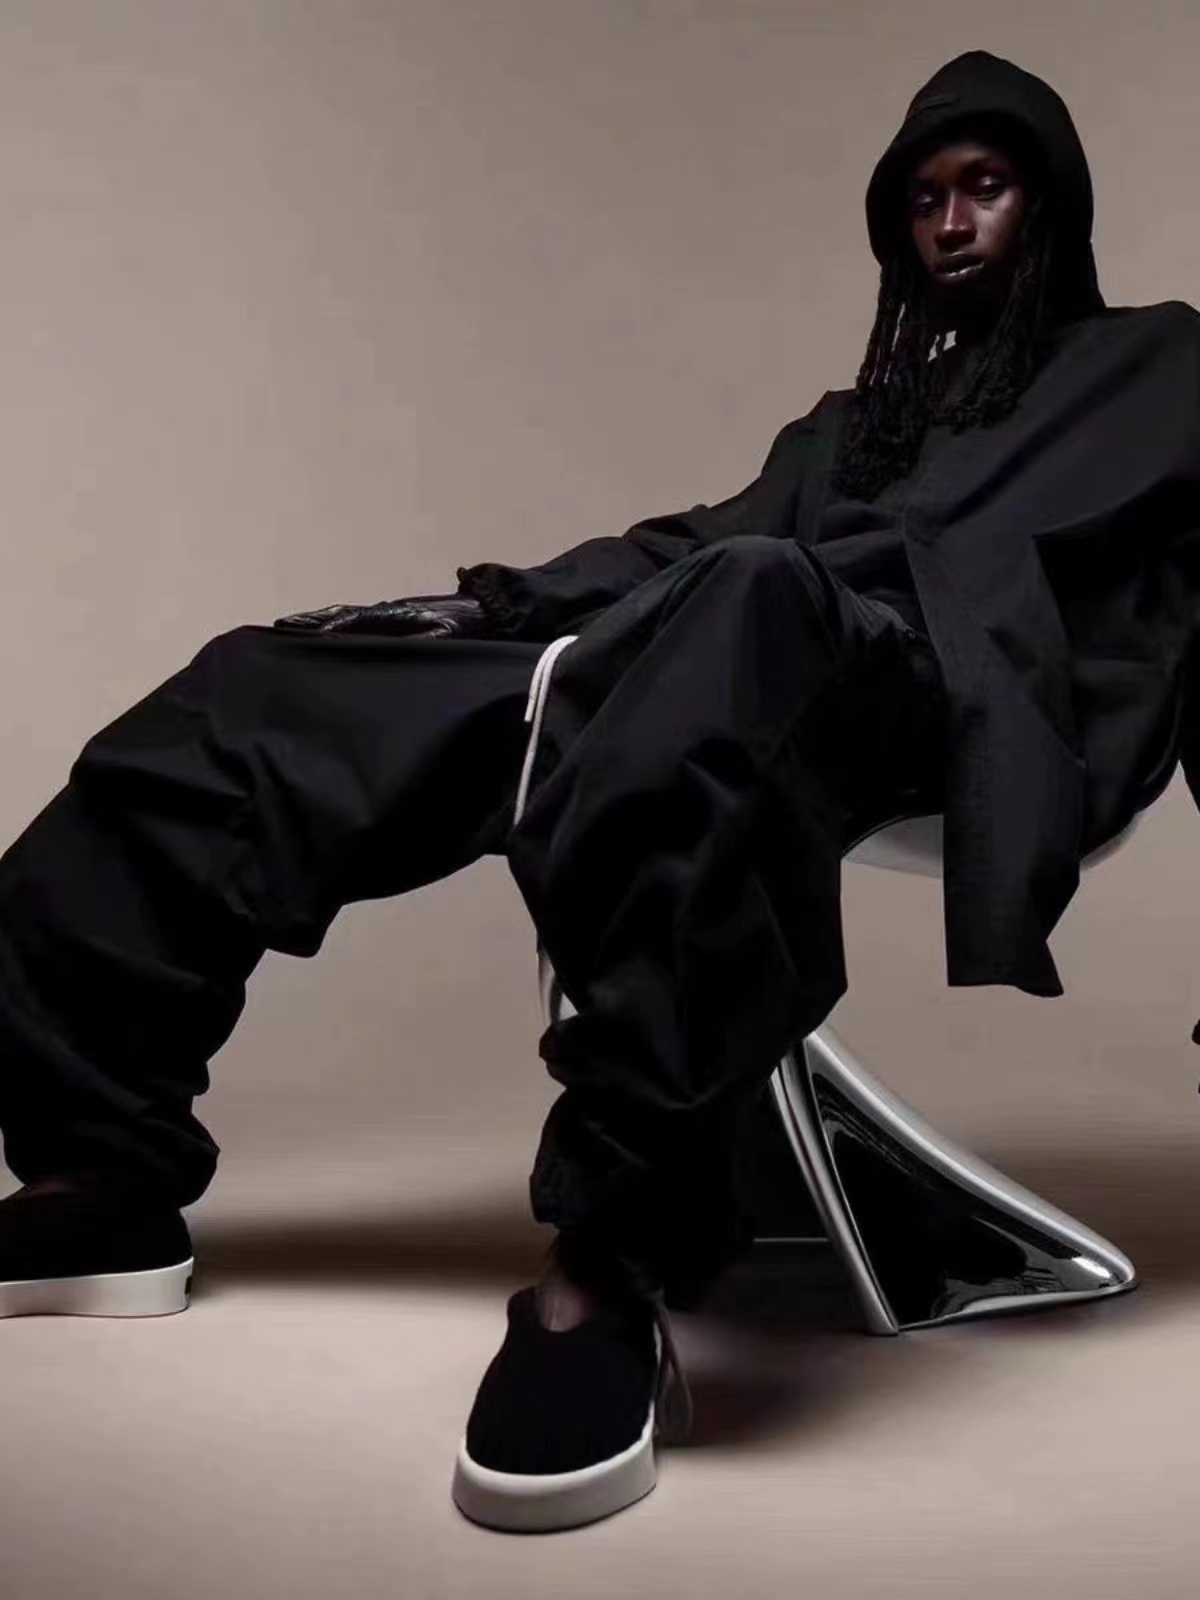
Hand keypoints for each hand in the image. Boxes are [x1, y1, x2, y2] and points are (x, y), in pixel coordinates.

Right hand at [273, 594, 487, 639]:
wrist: (496, 609)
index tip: (296, 635)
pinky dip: (340, 629)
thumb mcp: (449, 635)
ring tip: (291, 630)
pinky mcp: (401, 622)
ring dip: (321, 624)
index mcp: (395, 614)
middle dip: (311, 622)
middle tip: (278, 628)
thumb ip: (424, 644)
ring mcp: (393, 616)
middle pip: (342, 616)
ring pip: (349, 619)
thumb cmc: (473, 624)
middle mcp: (388, 612)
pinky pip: (362, 626)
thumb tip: (397, 648)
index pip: (352, 621)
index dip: (325, 628)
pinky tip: (332, 639)